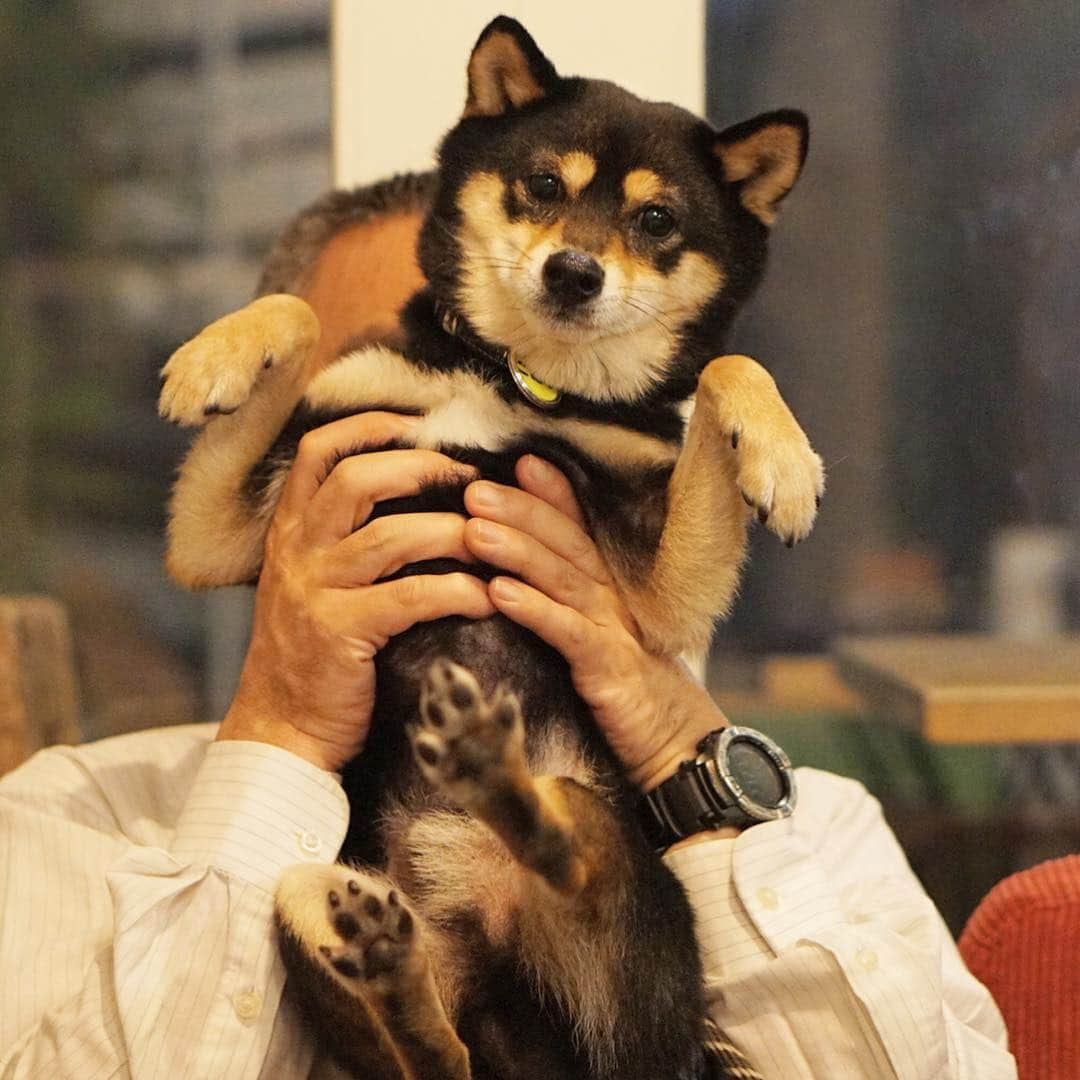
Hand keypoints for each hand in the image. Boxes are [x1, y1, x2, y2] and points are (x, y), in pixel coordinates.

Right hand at [219, 412, 493, 771]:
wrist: (280, 727)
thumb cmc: (312, 651)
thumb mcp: (311, 581)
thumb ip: (341, 537)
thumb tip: (410, 495)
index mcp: (292, 530)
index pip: (319, 451)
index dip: (370, 426)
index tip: (421, 424)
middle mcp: (297, 551)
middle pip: (355, 477)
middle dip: (421, 467)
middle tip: (471, 478)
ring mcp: (314, 591)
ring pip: (390, 536)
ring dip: (451, 531)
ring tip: (491, 540)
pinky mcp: (339, 632)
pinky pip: (409, 597)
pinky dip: (456, 590)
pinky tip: (485, 596)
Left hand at [463, 455, 727, 791]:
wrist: (678, 748)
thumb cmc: (629, 697)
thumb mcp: (595, 643)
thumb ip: (565, 609)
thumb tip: (515, 582)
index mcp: (606, 591)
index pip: (578, 531)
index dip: (551, 494)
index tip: (518, 461)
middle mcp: (611, 601)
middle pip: (565, 543)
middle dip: (521, 510)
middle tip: (474, 486)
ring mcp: (612, 631)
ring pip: (562, 578)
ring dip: (516, 548)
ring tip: (474, 528)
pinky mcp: (608, 669)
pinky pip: (565, 632)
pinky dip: (532, 608)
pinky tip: (497, 591)